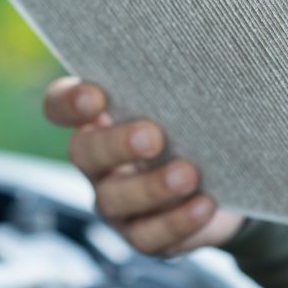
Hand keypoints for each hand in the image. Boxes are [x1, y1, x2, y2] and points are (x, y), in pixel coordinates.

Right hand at [43, 77, 243, 255]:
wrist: (227, 182)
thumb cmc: (195, 128)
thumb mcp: (185, 102)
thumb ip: (177, 82)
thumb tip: (201, 51)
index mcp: (98, 120)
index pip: (60, 106)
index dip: (69, 103)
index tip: (96, 96)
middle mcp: (98, 162)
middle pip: (85, 153)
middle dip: (117, 144)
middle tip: (153, 136)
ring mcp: (116, 203)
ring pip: (115, 199)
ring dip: (152, 187)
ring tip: (189, 174)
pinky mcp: (142, 236)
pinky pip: (150, 235)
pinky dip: (178, 221)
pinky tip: (204, 204)